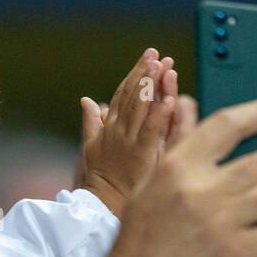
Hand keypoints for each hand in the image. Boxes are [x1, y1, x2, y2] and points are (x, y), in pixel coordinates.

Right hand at [77, 48, 177, 217]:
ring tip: (162, 66)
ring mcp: (129, 140)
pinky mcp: (141, 153)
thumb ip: (91, 121)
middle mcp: (118, 129)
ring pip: (141, 106)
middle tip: (156, 54)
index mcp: (110, 125)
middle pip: (133, 94)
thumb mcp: (90, 146)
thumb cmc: (100, 178)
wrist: (102, 202)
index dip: (135, 73)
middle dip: (145, 72)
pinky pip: (152, 129)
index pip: (123, 93)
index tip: (147, 57)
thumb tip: (87, 100)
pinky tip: (169, 99)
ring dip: (152, 85)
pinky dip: (160, 113)